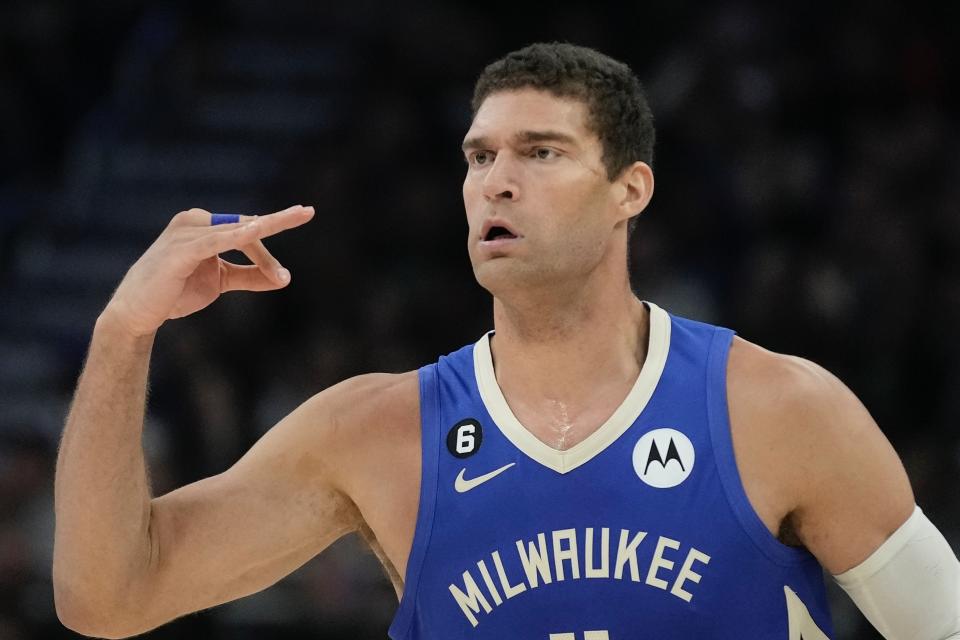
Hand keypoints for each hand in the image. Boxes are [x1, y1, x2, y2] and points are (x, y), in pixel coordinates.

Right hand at [102, 204, 314, 336]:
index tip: (285, 274)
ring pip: (235, 234)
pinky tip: (255, 231)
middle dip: (270, 248)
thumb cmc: (176, 291)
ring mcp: (186, 233)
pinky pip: (213, 241)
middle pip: (245, 228)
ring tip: (288, 239)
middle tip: (308, 213)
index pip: (246, 230)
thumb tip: (284, 278)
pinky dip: (234, 236)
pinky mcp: (179, 250)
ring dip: (263, 250)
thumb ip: (250, 276)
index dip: (267, 252)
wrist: (138, 312)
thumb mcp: (221, 281)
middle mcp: (195, 221)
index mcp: (205, 226)